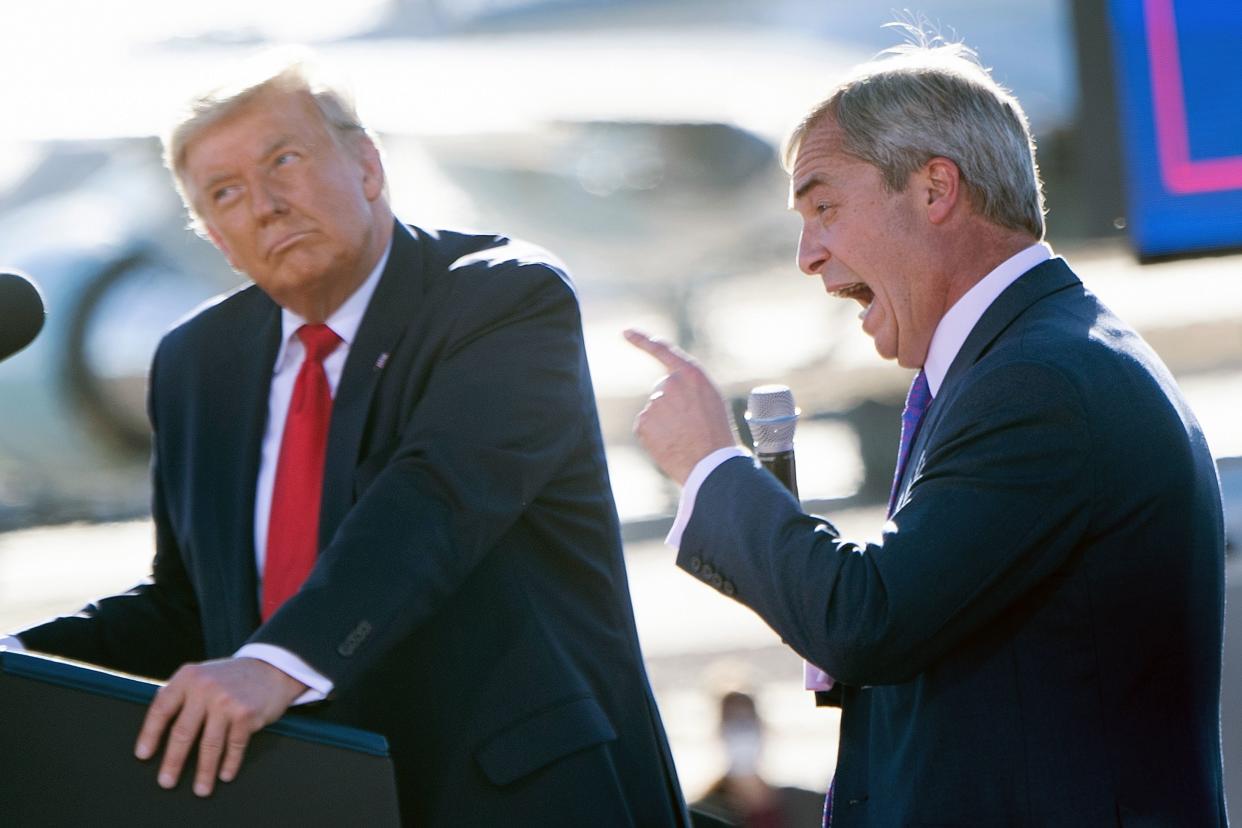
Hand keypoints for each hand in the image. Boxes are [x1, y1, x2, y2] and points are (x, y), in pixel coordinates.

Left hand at [134, 657, 306, 796]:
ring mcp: (226, 701)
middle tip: (167, 781)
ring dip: (204, 771)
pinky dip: (229, 763)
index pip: (161, 709)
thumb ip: (181, 690)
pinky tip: (225, 775)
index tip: (144, 755)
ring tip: (200, 788)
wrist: (271, 668)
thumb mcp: (203, 673)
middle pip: (183, 732)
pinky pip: (234, 746)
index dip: (150, 734)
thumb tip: (157, 712)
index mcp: (188, 677)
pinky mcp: (246, 714)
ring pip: (209, 744)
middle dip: (173, 761)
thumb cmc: (232, 676)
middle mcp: (205, 687)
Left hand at [624, 329, 735, 484]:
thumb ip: (688, 386)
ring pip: (655, 410)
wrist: (710, 463)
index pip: (663, 351)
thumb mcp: (710, 399)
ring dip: (664, 421)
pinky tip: (670, 443)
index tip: (627, 332)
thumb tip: (667, 386)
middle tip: (690, 424)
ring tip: (683, 435)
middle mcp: (670, 383)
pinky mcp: (643, 422)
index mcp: (691, 374)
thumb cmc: (715, 433)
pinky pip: (646, 426)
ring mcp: (654, 403)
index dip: (642, 340)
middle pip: (662, 390)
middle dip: (671, 405)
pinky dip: (654, 435)